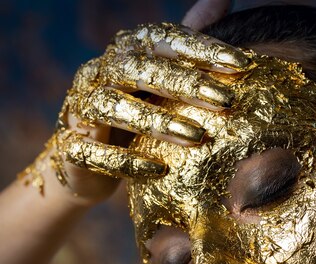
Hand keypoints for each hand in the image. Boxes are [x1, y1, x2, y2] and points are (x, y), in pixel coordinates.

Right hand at [22, 20, 248, 205]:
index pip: (164, 40)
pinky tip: (159, 171)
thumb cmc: (137, 113)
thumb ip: (189, 44)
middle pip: (140, 69)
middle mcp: (100, 73)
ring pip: (112, 107)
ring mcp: (82, 109)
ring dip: (156, 122)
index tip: (242, 64)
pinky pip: (95, 153)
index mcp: (126, 53)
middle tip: (226, 101)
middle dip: (185, 84)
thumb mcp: (164, 78)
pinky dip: (126, 162)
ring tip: (197, 137)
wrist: (87, 163)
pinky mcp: (73, 148)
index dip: (202, 49)